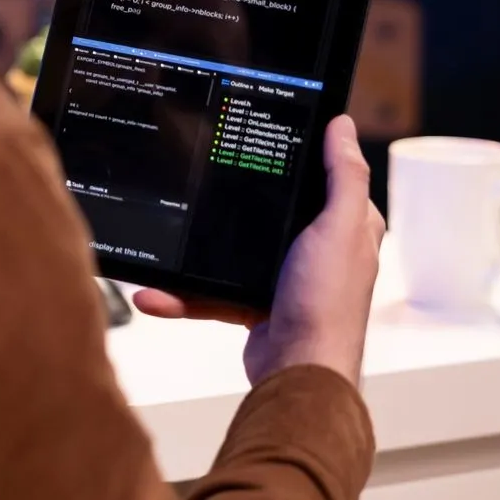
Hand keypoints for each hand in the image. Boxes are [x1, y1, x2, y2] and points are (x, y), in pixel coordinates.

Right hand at [132, 115, 384, 385]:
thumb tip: (341, 125)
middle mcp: (317, 248)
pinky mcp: (254, 302)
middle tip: (198, 176)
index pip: (322, 175)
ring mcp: (283, 275)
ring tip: (162, 240)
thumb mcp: (339, 228)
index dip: (295, 153)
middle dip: (229, 199)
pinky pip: (211, 289)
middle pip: (269, 207)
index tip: (257, 132)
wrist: (298, 374)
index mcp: (344, 225)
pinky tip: (155, 291)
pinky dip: (183, 293)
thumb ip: (343, 178)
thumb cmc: (327, 305)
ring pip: (231, 249)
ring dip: (194, 251)